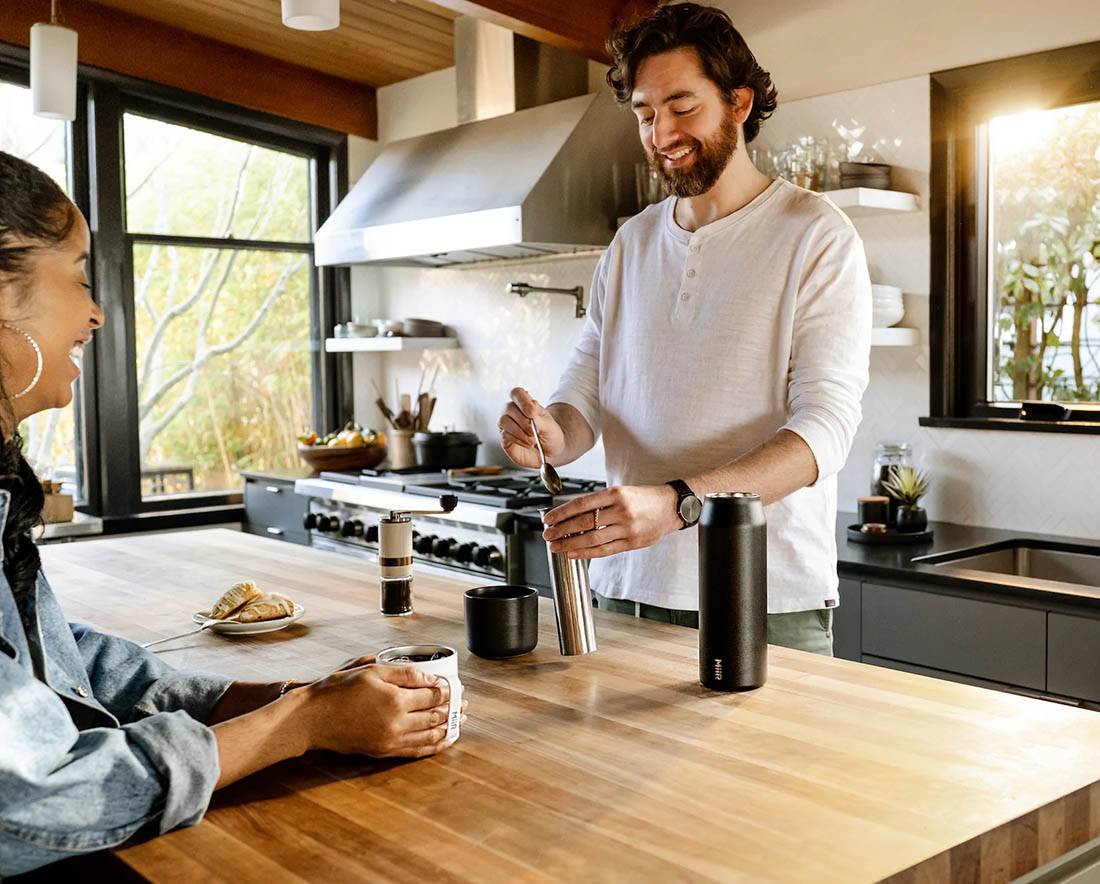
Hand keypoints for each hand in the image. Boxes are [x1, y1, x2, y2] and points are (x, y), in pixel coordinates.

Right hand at [304, 663, 467, 758]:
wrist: (312, 718)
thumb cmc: (338, 690)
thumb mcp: (371, 670)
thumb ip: (403, 673)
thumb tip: (429, 676)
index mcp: (395, 700)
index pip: (433, 695)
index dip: (448, 690)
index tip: (455, 686)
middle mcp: (396, 723)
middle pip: (435, 716)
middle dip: (452, 709)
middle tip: (464, 703)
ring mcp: (390, 741)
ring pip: (429, 736)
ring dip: (447, 728)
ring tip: (459, 722)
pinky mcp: (383, 752)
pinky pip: (415, 751)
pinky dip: (432, 746)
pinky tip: (441, 741)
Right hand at [497, 387, 564, 469]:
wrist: (550, 451)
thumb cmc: (549, 434)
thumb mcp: (549, 425)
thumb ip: (538, 419)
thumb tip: (529, 415)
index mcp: (525, 403)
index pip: (516, 393)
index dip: (522, 401)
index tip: (531, 413)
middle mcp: (512, 411)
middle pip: (509, 407)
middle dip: (523, 421)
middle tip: (534, 431)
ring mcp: (506, 424)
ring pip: (504, 421)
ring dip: (520, 432)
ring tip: (532, 440)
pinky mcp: (504, 437)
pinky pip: (505, 435)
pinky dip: (518, 440)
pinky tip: (528, 444)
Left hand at [542, 484, 682, 559]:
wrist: (671, 507)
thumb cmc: (644, 498)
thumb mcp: (622, 491)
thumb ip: (599, 503)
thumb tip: (571, 514)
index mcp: (616, 494)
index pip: (581, 504)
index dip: (561, 513)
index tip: (548, 519)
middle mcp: (621, 511)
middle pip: (584, 523)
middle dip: (561, 530)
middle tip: (548, 535)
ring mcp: (627, 529)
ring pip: (592, 539)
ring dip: (570, 544)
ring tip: (557, 546)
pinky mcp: (632, 543)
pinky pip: (604, 550)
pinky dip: (587, 553)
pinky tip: (574, 553)